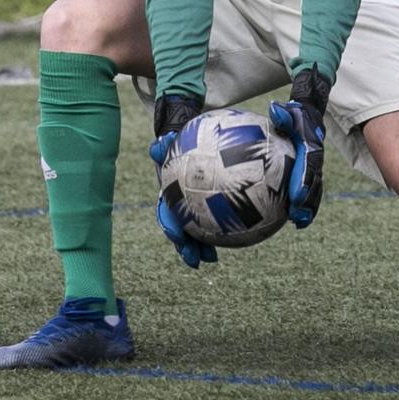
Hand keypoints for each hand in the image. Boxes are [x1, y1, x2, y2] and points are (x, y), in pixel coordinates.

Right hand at [147, 93, 216, 268]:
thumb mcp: (174, 141)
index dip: (171, 227)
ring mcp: (191, 206)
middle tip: (196, 260)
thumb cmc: (183, 140)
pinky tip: (240, 234)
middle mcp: (178, 202)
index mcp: (168, 192)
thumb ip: (165, 144)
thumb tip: (158, 144)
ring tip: (211, 259)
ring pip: (195, 229)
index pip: (166, 214)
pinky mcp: (208, 206)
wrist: (189, 139)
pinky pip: (217, 218)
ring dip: (201, 246)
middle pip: (180, 229)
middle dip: (186, 247)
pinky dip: (225, 227)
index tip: (178, 237)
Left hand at [270, 69, 329, 230]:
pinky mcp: (308, 175)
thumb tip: (274, 109)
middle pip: (314, 185)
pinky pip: (308, 192)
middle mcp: (315, 161)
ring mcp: (313, 169)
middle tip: (297, 217)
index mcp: (310, 149)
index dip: (303, 183)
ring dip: (308, 209)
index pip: (308, 168)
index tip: (296, 197)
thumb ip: (283, 113)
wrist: (309, 115)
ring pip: (314, 192)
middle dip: (307, 203)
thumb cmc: (296, 114)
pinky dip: (303, 206)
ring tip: (298, 223)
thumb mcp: (290, 111)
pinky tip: (291, 219)